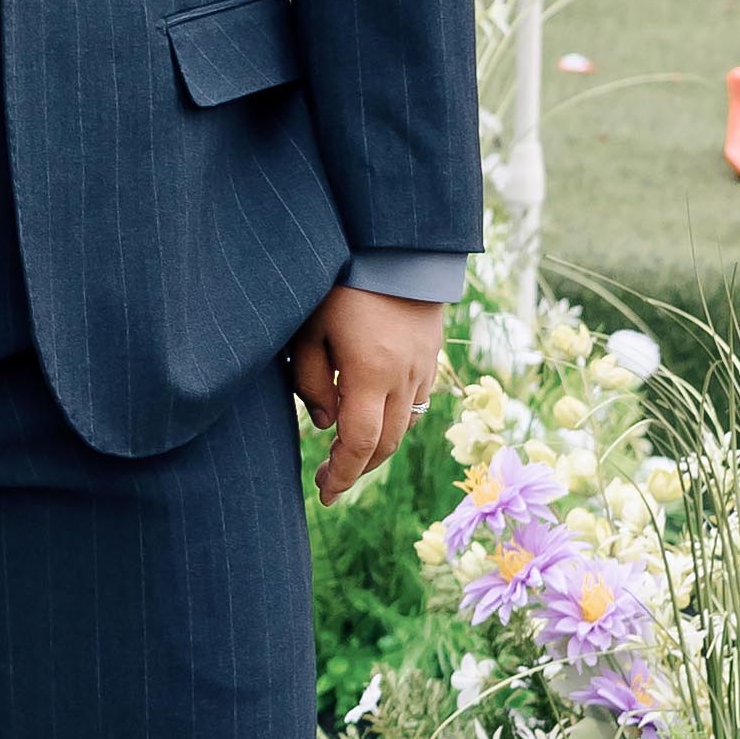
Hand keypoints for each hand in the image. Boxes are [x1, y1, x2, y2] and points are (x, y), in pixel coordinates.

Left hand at [289, 285, 446, 501]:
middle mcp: (403, 379)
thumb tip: (324, 423)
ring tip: (347, 453)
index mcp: (370, 376)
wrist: (397, 245)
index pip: (359, 445)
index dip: (342, 475)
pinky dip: (395, 421)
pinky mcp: (430, 355)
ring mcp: (421, 368)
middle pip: (385, 444)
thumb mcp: (310, 328)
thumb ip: (310, 380)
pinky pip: (416, 402)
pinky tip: (374, 416)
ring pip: (404, 426)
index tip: (323, 493)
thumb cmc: (342, 282)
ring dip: (377, 447)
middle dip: (357, 468)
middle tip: (328, 479)